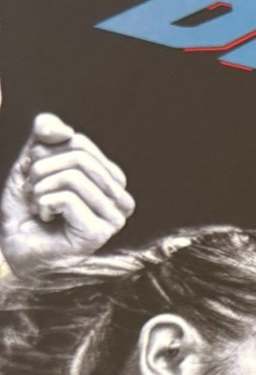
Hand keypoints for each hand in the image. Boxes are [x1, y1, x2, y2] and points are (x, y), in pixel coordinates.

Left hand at [0, 115, 135, 274]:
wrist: (15, 245)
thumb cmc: (28, 207)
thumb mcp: (34, 161)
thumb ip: (46, 135)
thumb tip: (61, 129)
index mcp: (111, 180)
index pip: (80, 143)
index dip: (47, 152)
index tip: (37, 175)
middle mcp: (120, 199)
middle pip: (80, 156)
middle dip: (43, 168)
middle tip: (33, 189)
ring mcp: (114, 219)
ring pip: (74, 176)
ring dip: (41, 188)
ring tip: (39, 204)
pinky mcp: (99, 233)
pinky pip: (67, 198)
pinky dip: (44, 203)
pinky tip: (45, 218)